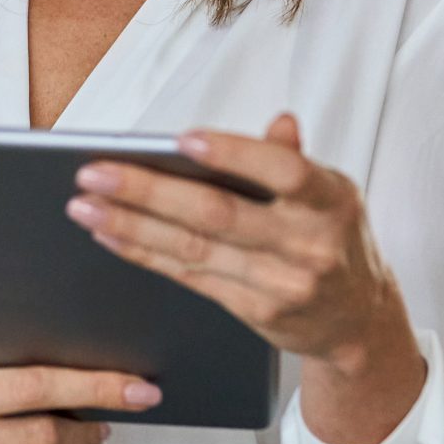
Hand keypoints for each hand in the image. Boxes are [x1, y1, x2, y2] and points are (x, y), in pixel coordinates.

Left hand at [62, 113, 425, 443]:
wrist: (359, 321)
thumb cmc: (334, 238)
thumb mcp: (331, 195)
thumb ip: (294, 160)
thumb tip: (280, 122)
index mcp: (331, 200)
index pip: (283, 171)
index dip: (234, 154)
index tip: (181, 142)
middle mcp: (309, 243)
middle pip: (219, 214)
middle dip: (149, 192)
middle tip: (94, 173)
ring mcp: (282, 283)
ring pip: (194, 249)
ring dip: (130, 225)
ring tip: (83, 205)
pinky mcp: (256, 312)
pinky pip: (190, 277)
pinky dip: (145, 254)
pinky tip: (109, 235)